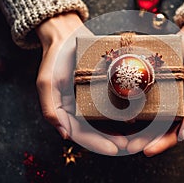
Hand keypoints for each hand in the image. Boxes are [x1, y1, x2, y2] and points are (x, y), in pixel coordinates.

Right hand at [35, 12, 127, 154]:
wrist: (66, 35)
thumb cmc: (54, 59)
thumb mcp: (47, 83)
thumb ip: (50, 109)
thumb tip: (65, 134)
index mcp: (67, 110)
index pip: (81, 133)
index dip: (96, 143)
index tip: (113, 149)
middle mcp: (80, 106)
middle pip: (97, 130)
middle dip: (112, 139)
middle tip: (129, 145)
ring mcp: (92, 97)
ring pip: (107, 119)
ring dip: (120, 128)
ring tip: (135, 135)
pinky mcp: (103, 86)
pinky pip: (114, 101)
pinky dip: (124, 110)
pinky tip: (136, 114)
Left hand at [127, 21, 183, 155]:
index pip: (173, 134)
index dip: (161, 144)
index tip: (146, 151)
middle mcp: (173, 107)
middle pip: (156, 129)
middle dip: (142, 139)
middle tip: (127, 147)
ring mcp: (161, 96)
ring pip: (146, 117)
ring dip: (134, 128)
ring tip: (121, 137)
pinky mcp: (152, 84)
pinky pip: (141, 98)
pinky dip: (131, 107)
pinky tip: (120, 113)